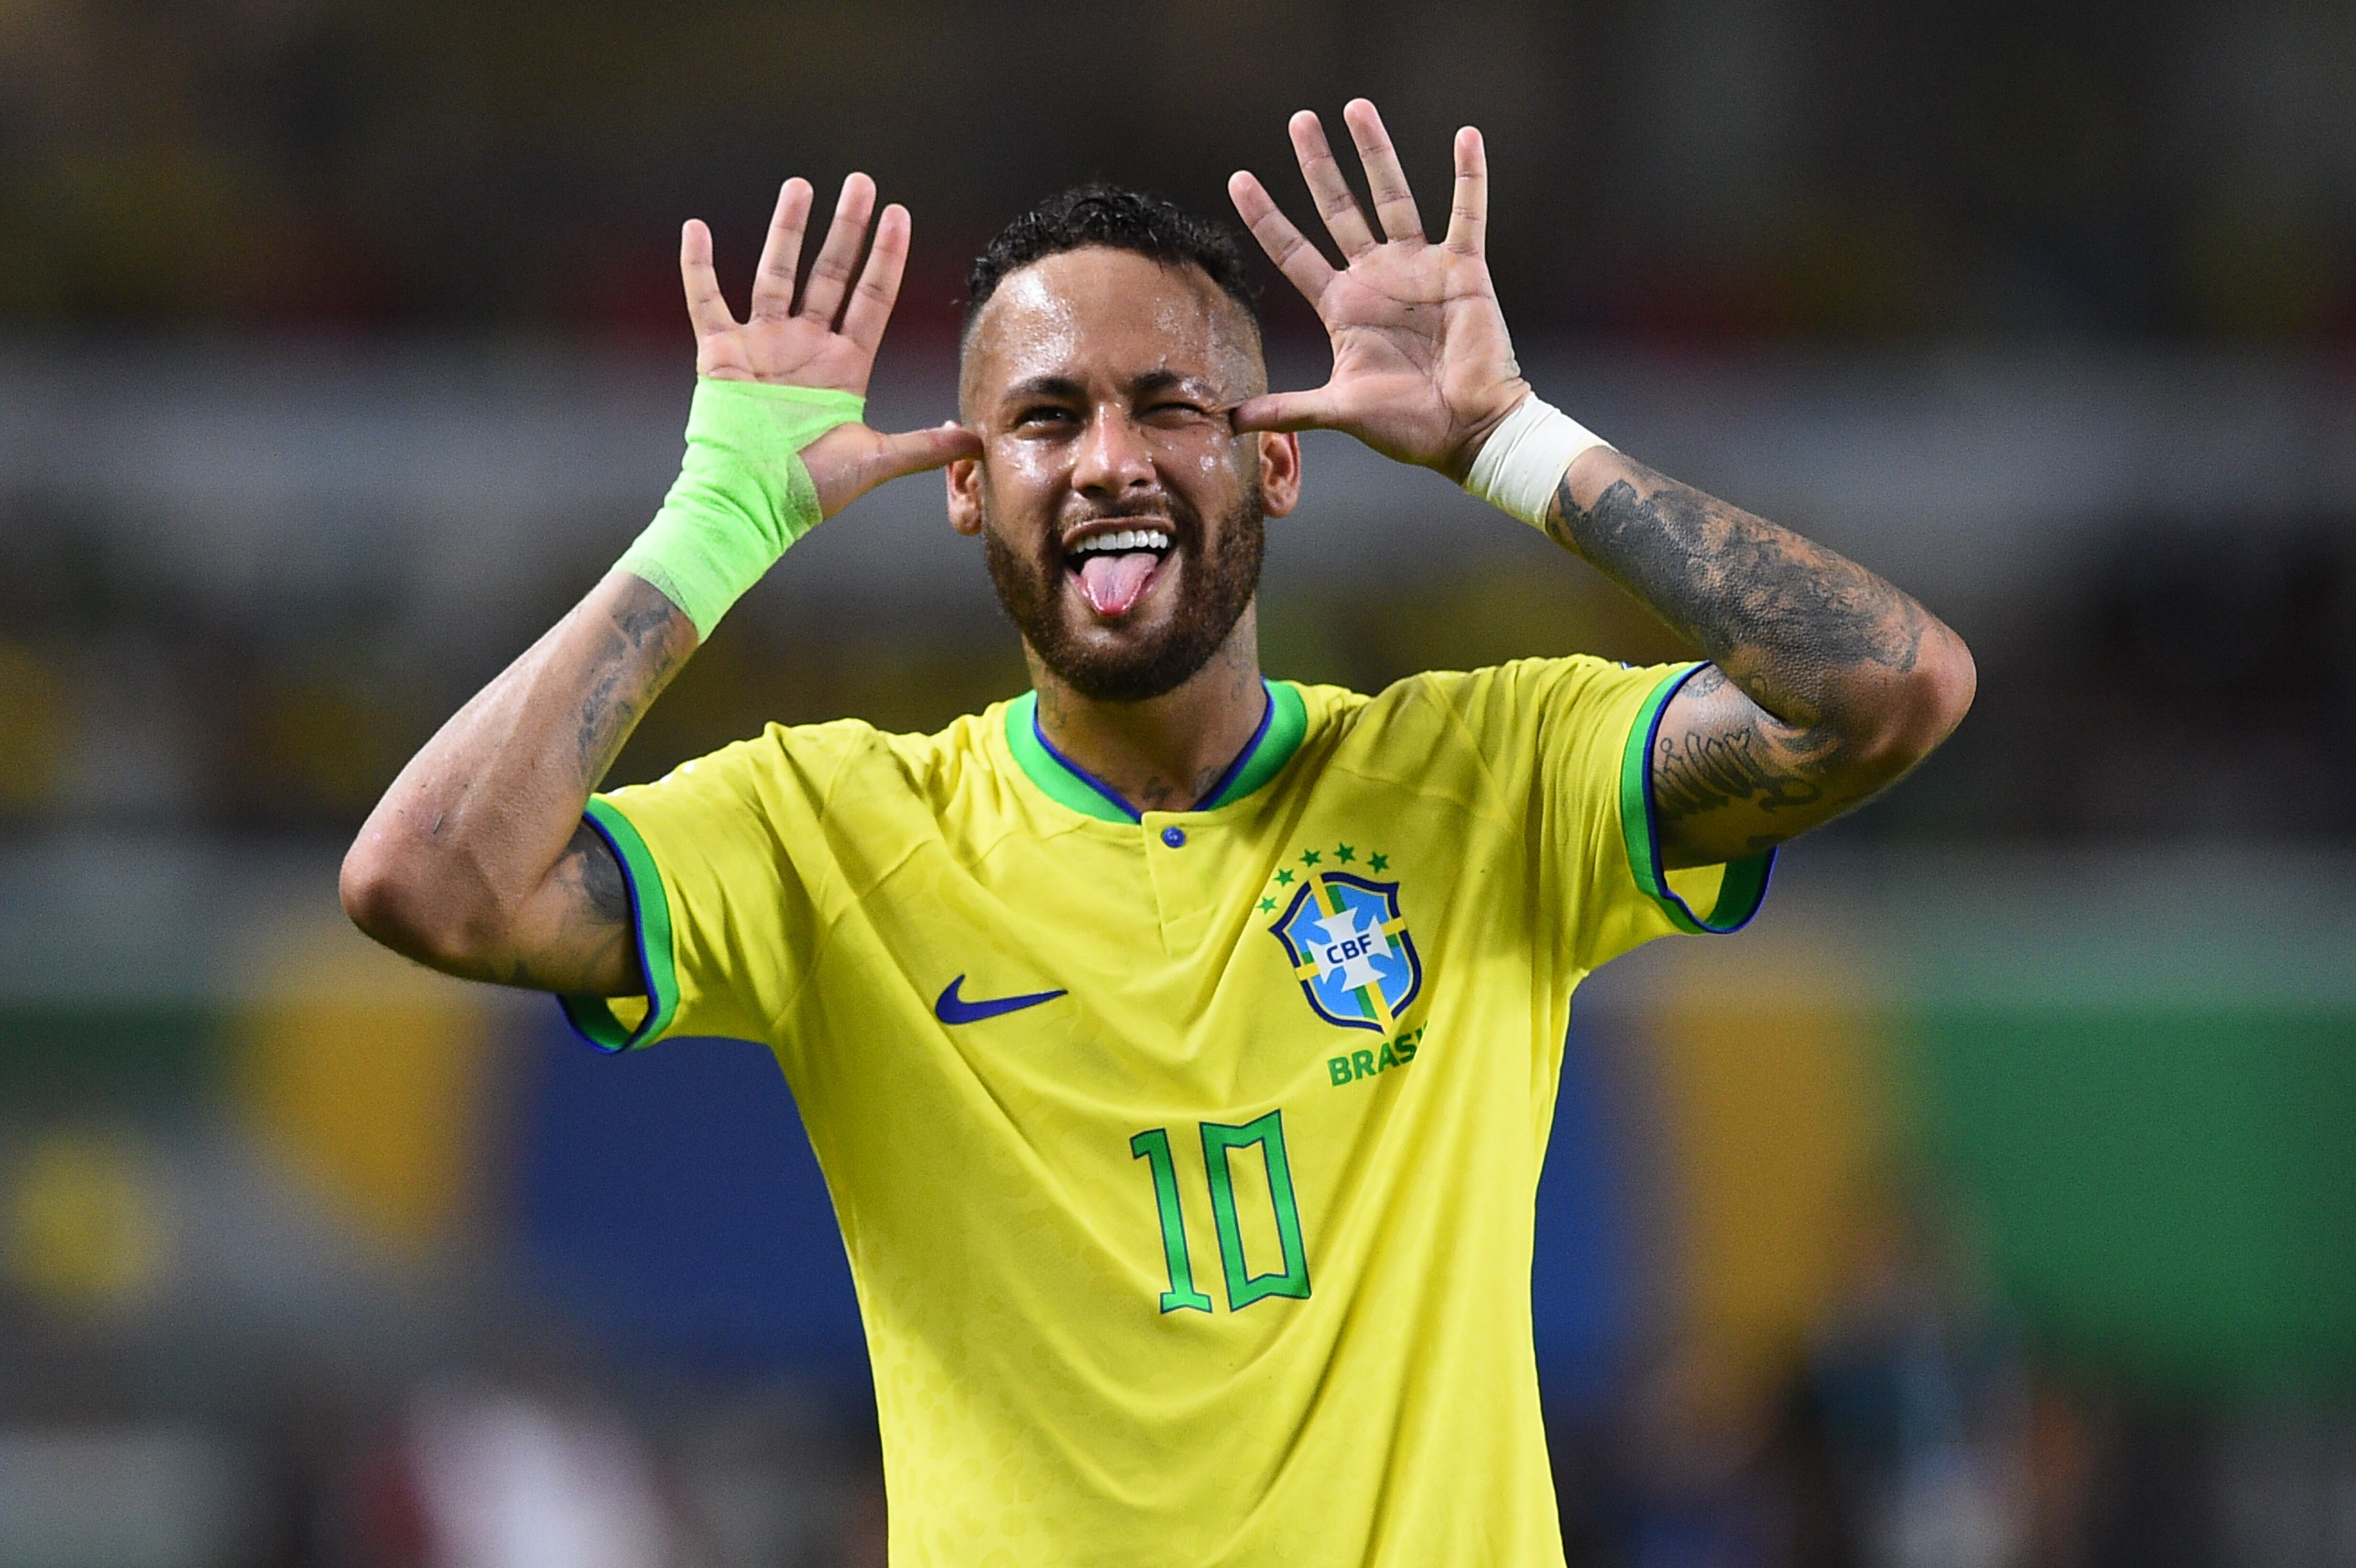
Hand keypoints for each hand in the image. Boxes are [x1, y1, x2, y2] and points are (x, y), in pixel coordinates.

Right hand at [680, 174, 977, 516]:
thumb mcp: (878, 460)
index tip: (900, 215)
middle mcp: (806, 347)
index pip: (872, 297)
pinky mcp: (722, 355)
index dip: (887, 256)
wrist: (752, 504)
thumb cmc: (811, 488)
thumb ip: (927, 447)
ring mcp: (763, 345)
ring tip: (800, 186)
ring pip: (776, 273)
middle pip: (831, 273)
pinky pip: (706, 300)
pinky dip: (697, 266)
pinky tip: (695, 227)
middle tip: (861, 182)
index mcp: (844, 366)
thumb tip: (980, 441)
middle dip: (847, 228)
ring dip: (787, 230)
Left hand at [1228, 101, 1528, 480]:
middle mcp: (1377, 278)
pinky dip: (1468, 177)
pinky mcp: (1463, 270)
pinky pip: (1467, 213)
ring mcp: (1420, 269)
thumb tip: (1228, 422)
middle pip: (1338, 209)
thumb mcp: (1338, 411)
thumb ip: (1286, 408)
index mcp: (1343, 307)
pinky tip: (1466, 136)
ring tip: (1356, 107)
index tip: (1238, 178)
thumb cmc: (1407, 425)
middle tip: (1298, 120)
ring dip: (1376, 153)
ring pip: (1394, 197)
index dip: (1265, 217)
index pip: (1293, 252)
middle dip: (1317, 165)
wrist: (1467, 431)